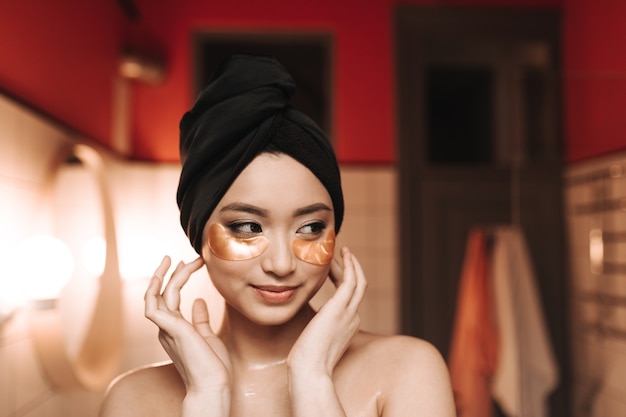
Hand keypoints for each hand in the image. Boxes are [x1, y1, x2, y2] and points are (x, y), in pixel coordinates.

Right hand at [144, 256, 231, 395]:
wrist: (213, 387)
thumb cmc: (212, 367)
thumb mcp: (208, 337)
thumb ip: (201, 319)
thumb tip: (200, 301)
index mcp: (174, 329)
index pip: (171, 298)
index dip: (179, 278)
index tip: (191, 264)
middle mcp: (166, 328)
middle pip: (164, 293)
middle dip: (174, 273)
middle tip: (189, 257)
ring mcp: (166, 330)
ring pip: (157, 296)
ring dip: (163, 276)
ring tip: (173, 260)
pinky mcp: (170, 330)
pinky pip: (153, 307)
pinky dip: (154, 291)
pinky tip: (163, 277)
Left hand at [288, 247, 366, 375]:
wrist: (309, 370)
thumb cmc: (306, 361)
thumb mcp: (314, 340)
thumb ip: (316, 329)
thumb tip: (308, 324)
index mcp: (347, 325)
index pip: (350, 297)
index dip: (343, 279)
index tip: (332, 269)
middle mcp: (352, 317)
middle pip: (358, 286)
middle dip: (351, 269)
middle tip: (341, 254)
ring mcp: (349, 312)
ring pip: (358, 280)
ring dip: (351, 264)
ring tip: (342, 250)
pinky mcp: (341, 307)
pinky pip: (351, 280)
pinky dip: (349, 265)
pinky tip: (342, 255)